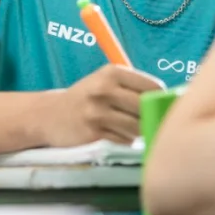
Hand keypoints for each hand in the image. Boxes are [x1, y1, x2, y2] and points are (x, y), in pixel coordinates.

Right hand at [40, 65, 163, 146]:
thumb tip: (167, 99)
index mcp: (111, 73)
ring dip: (139, 131)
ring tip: (132, 128)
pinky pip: (123, 141)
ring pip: (136, 126)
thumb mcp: (104, 81)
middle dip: (150, 115)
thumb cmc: (85, 97)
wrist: (47, 115)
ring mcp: (97, 113)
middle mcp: (104, 90)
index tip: (160, 104)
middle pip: (145, 107)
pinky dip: (127, 141)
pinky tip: (119, 136)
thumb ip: (132, 86)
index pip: (151, 86)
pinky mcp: (93, 135)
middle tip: (150, 120)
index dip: (159, 98)